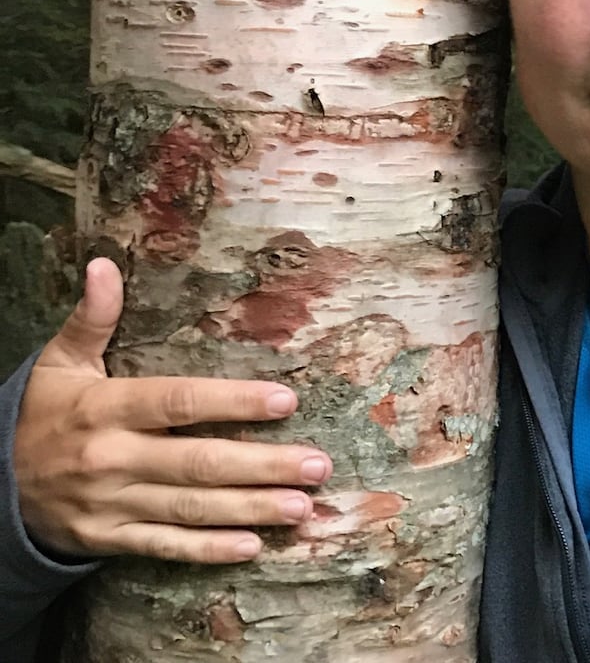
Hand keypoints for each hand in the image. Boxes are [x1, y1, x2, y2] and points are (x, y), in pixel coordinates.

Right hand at [14, 258, 332, 563]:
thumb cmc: (45, 412)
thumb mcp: (60, 362)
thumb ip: (91, 319)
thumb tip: (105, 265)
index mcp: (106, 409)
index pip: (178, 402)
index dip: (233, 402)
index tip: (286, 401)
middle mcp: (112, 458)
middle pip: (198, 463)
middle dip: (263, 466)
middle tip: (317, 464)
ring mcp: (111, 504)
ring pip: (190, 509)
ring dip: (250, 509)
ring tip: (302, 506)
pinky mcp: (109, 539)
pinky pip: (165, 547)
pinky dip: (208, 550)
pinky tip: (252, 546)